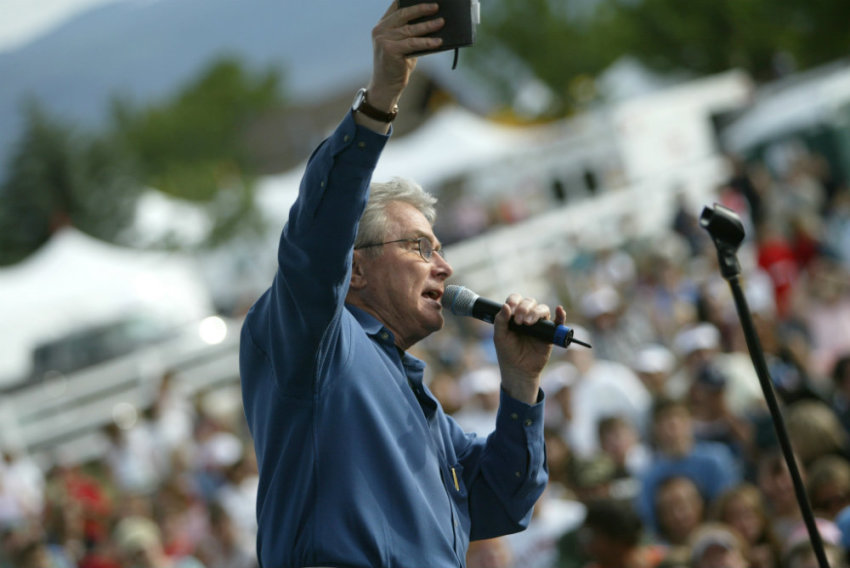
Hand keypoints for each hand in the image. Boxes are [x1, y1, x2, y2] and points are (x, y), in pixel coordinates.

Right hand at [364, 2, 443, 116]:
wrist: (386, 85)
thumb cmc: (398, 65)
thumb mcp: (403, 45)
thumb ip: (411, 33)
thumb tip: (433, 21)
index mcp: (382, 25)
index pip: (396, 7)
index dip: (409, 1)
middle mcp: (380, 30)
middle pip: (403, 14)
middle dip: (421, 9)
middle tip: (436, 7)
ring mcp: (383, 40)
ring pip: (410, 30)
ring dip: (428, 26)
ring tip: (442, 22)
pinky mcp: (390, 50)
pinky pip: (413, 43)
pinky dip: (427, 42)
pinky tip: (438, 41)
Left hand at [494, 295, 566, 403]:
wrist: (518, 369)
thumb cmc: (507, 352)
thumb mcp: (499, 337)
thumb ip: (500, 321)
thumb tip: (506, 306)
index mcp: (514, 314)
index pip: (516, 299)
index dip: (514, 301)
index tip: (510, 308)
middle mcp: (527, 316)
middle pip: (530, 302)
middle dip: (524, 308)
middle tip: (519, 322)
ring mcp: (540, 324)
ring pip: (542, 309)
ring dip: (536, 312)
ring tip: (528, 323)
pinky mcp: (550, 333)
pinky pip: (558, 322)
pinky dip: (561, 315)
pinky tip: (560, 311)